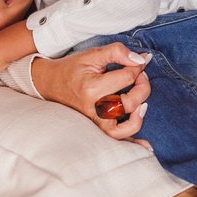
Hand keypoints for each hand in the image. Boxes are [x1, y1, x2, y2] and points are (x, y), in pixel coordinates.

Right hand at [32, 42, 151, 138]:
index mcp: (91, 88)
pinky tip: (146, 145)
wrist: (50, 83)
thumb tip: (141, 59)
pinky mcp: (96, 128)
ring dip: (140, 114)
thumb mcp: (92, 54)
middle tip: (140, 76)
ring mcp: (94, 121)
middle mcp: (93, 108)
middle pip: (129, 103)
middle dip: (143, 86)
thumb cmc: (72, 68)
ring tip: (143, 102)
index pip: (126, 78)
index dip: (138, 67)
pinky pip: (117, 140)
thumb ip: (117, 52)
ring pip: (125, 127)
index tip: (140, 62)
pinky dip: (133, 143)